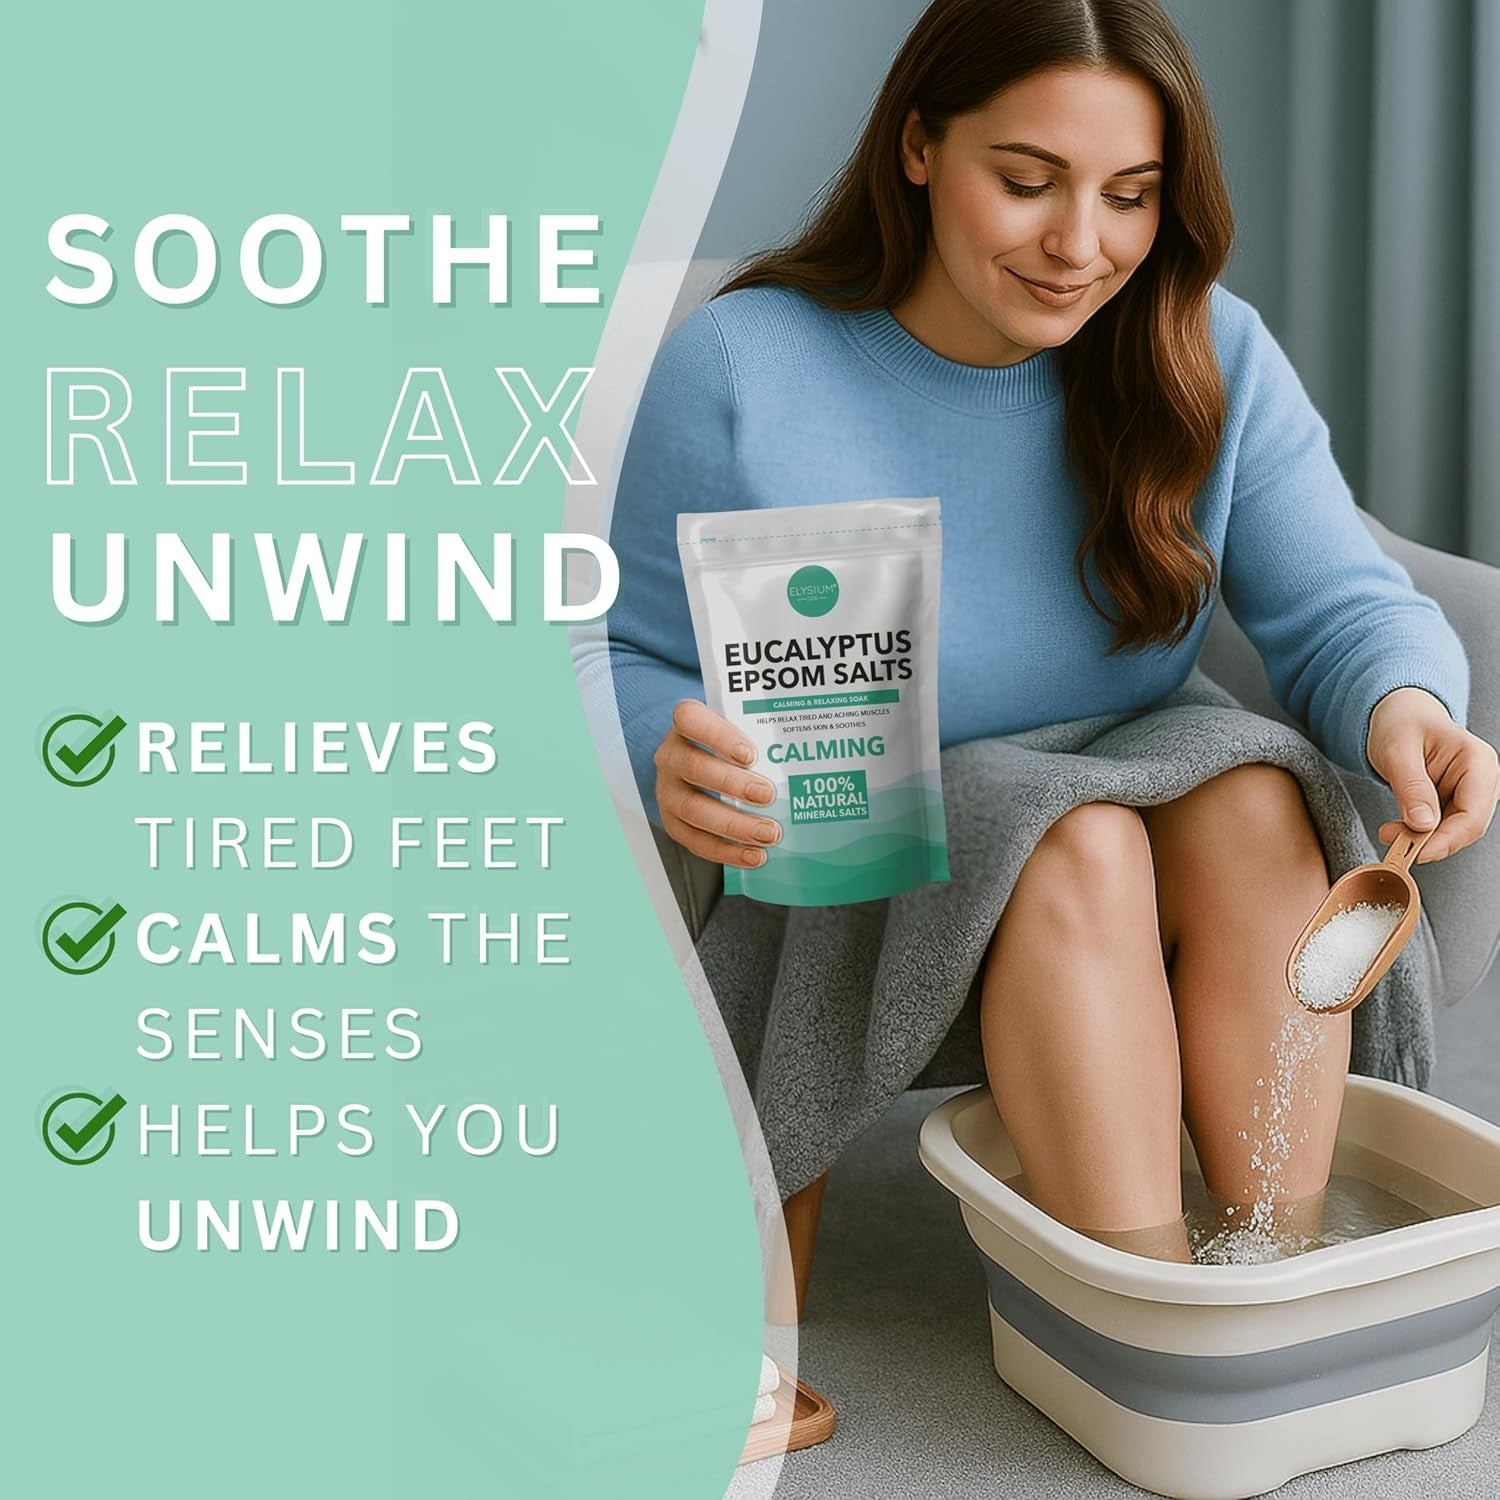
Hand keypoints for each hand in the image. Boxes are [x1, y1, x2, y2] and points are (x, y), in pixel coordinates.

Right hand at [654, 700, 782, 867]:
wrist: (702, 764)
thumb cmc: (732, 744)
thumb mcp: (743, 729)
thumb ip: (766, 733)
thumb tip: (818, 750)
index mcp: (686, 724)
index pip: (690, 719)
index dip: (718, 736)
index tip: (750, 754)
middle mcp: (671, 755)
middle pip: (693, 768)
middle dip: (733, 785)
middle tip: (769, 796)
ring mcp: (667, 791)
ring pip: (692, 809)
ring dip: (734, 825)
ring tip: (769, 833)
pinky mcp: (673, 822)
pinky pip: (695, 841)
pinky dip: (726, 851)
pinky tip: (754, 855)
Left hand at [1366, 687, 1499, 861]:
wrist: (1398, 716)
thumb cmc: (1401, 724)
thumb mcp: (1397, 751)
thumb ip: (1411, 787)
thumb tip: (1423, 824)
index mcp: (1477, 761)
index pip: (1472, 814)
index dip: (1446, 839)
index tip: (1417, 853)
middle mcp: (1481, 779)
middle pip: (1467, 827)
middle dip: (1431, 841)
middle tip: (1393, 843)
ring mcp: (1471, 791)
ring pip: (1455, 831)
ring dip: (1423, 839)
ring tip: (1390, 832)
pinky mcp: (1456, 801)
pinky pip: (1443, 826)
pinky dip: (1421, 833)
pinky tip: (1398, 829)